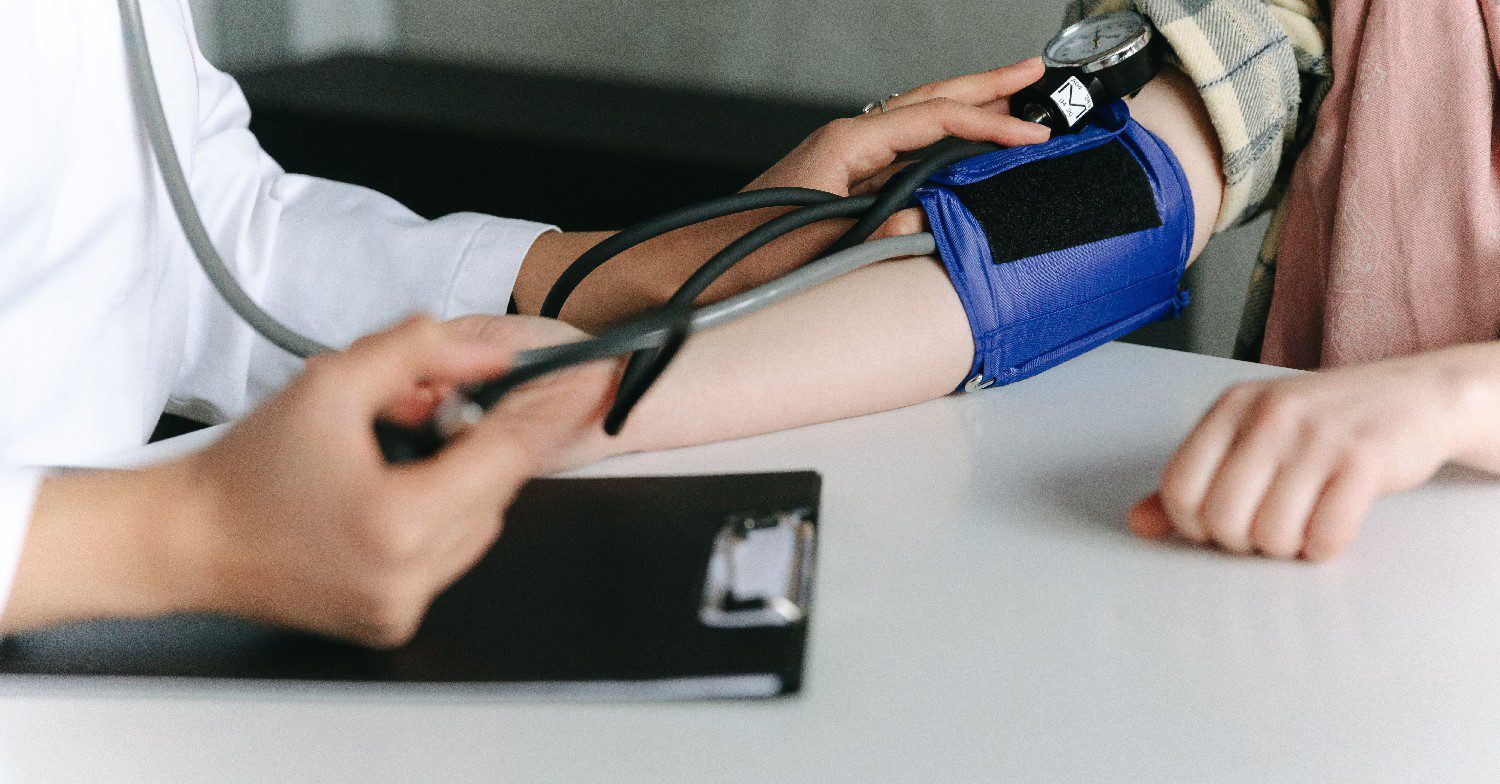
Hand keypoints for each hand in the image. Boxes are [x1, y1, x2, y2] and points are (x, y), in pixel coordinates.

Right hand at [6, 315, 616, 645]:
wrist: (188, 540)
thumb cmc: (246, 470)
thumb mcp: (333, 382)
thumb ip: (420, 353)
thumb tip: (490, 354)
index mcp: (400, 521)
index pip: (508, 455)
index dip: (551, 410)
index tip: (590, 380)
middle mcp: (410, 576)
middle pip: (496, 490)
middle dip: (473, 443)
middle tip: (422, 415)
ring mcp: (403, 606)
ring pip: (479, 526)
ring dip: (458, 484)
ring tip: (388, 460)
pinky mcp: (394, 622)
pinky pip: (448, 558)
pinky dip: (436, 521)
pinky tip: (384, 499)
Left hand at [748, 58, 1048, 238]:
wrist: (702, 262)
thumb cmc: (747, 253)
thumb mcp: (823, 245)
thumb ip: (881, 234)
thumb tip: (931, 221)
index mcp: (846, 143)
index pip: (935, 119)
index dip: (990, 125)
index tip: (1032, 135)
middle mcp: (847, 139)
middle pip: (930, 100)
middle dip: (986, 85)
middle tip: (1033, 71)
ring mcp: (845, 156)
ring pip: (919, 120)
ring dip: (966, 107)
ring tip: (1012, 99)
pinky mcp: (844, 178)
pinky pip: (905, 149)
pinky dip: (942, 140)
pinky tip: (962, 147)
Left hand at [1129, 345, 1499, 560]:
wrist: (1416, 396)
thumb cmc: (1323, 425)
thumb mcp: (1251, 436)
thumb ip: (1195, 479)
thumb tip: (1140, 525)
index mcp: (1231, 407)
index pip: (1178, 486)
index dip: (1193, 524)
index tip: (1218, 525)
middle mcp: (1269, 415)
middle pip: (1221, 519)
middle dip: (1241, 542)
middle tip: (1267, 526)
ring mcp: (1317, 435)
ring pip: (1270, 534)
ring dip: (1285, 547)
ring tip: (1301, 522)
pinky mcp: (1365, 459)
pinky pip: (1324, 536)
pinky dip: (1324, 547)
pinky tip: (1330, 526)